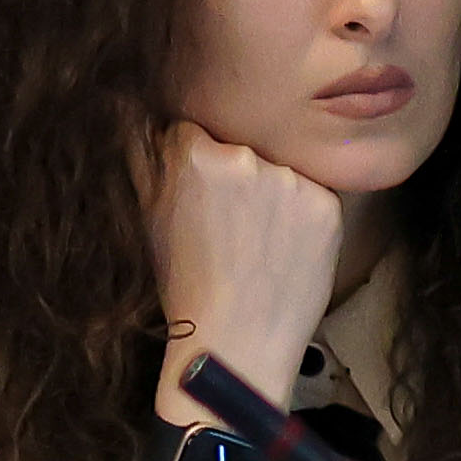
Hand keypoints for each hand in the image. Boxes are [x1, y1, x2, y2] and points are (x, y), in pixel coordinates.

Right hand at [149, 121, 348, 419]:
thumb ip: (144, 160)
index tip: (198, 198)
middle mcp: (246, 159)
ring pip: (278, 172)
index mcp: (194, 156)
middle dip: (234, 178)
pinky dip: (301, 217)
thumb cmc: (185, 288)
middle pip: (240, 150)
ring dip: (271, 195)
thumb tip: (135, 116)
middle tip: (228, 227)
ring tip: (257, 244)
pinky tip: (283, 251)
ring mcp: (290, 181)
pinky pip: (312, 196)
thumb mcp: (146, 219)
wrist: (236, 345)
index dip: (194, 166)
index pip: (195, 133)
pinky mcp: (326, 205)